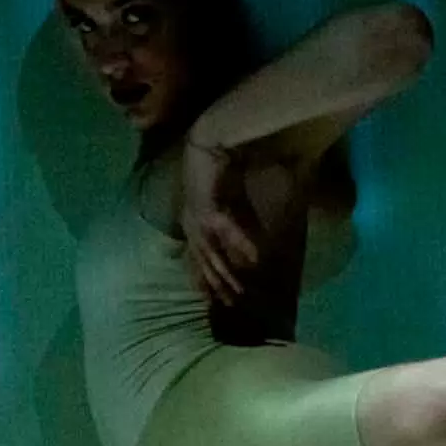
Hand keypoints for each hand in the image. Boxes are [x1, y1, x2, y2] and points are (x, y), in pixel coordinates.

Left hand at [180, 134, 263, 304]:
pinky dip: (241, 243)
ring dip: (226, 273)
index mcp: (193, 224)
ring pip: (212, 253)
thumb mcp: (231, 204)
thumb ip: (239, 226)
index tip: (212, 300)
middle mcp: (192, 224)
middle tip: (230, 304)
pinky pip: (227, 230)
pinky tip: (254, 258)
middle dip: (217, 284)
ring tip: (240, 291)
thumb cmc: (220, 171)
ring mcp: (197, 217)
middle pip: (204, 262)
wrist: (210, 141)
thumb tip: (253, 249)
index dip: (204, 280)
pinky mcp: (208, 206)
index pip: (198, 259)